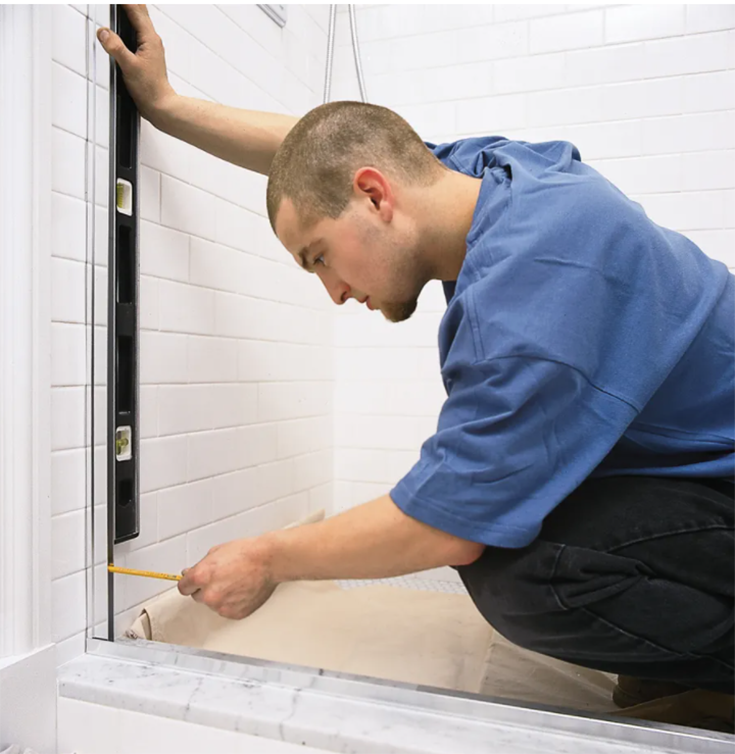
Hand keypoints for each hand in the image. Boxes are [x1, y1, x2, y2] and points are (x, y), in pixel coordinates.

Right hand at [97, 5, 175, 122]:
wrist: (160, 105)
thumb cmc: (150, 89)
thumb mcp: (130, 67)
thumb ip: (116, 48)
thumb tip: (104, 32)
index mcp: (149, 39)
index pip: (135, 9)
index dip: (123, 2)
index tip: (114, 1)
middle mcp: (151, 40)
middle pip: (139, 10)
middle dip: (127, 3)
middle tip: (116, 3)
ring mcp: (150, 47)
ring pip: (139, 20)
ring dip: (129, 10)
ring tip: (120, 7)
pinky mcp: (146, 54)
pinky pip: (137, 32)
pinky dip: (130, 23)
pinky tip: (123, 26)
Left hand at [178, 537, 277, 619]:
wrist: (268, 561)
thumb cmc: (247, 553)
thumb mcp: (216, 552)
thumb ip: (200, 567)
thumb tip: (191, 574)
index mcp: (201, 577)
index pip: (183, 587)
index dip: (190, 582)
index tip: (193, 582)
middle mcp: (209, 594)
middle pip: (197, 596)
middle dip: (205, 588)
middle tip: (221, 577)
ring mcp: (222, 606)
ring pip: (213, 604)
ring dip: (219, 596)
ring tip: (235, 582)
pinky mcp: (234, 613)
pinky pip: (226, 609)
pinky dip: (231, 602)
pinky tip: (240, 589)